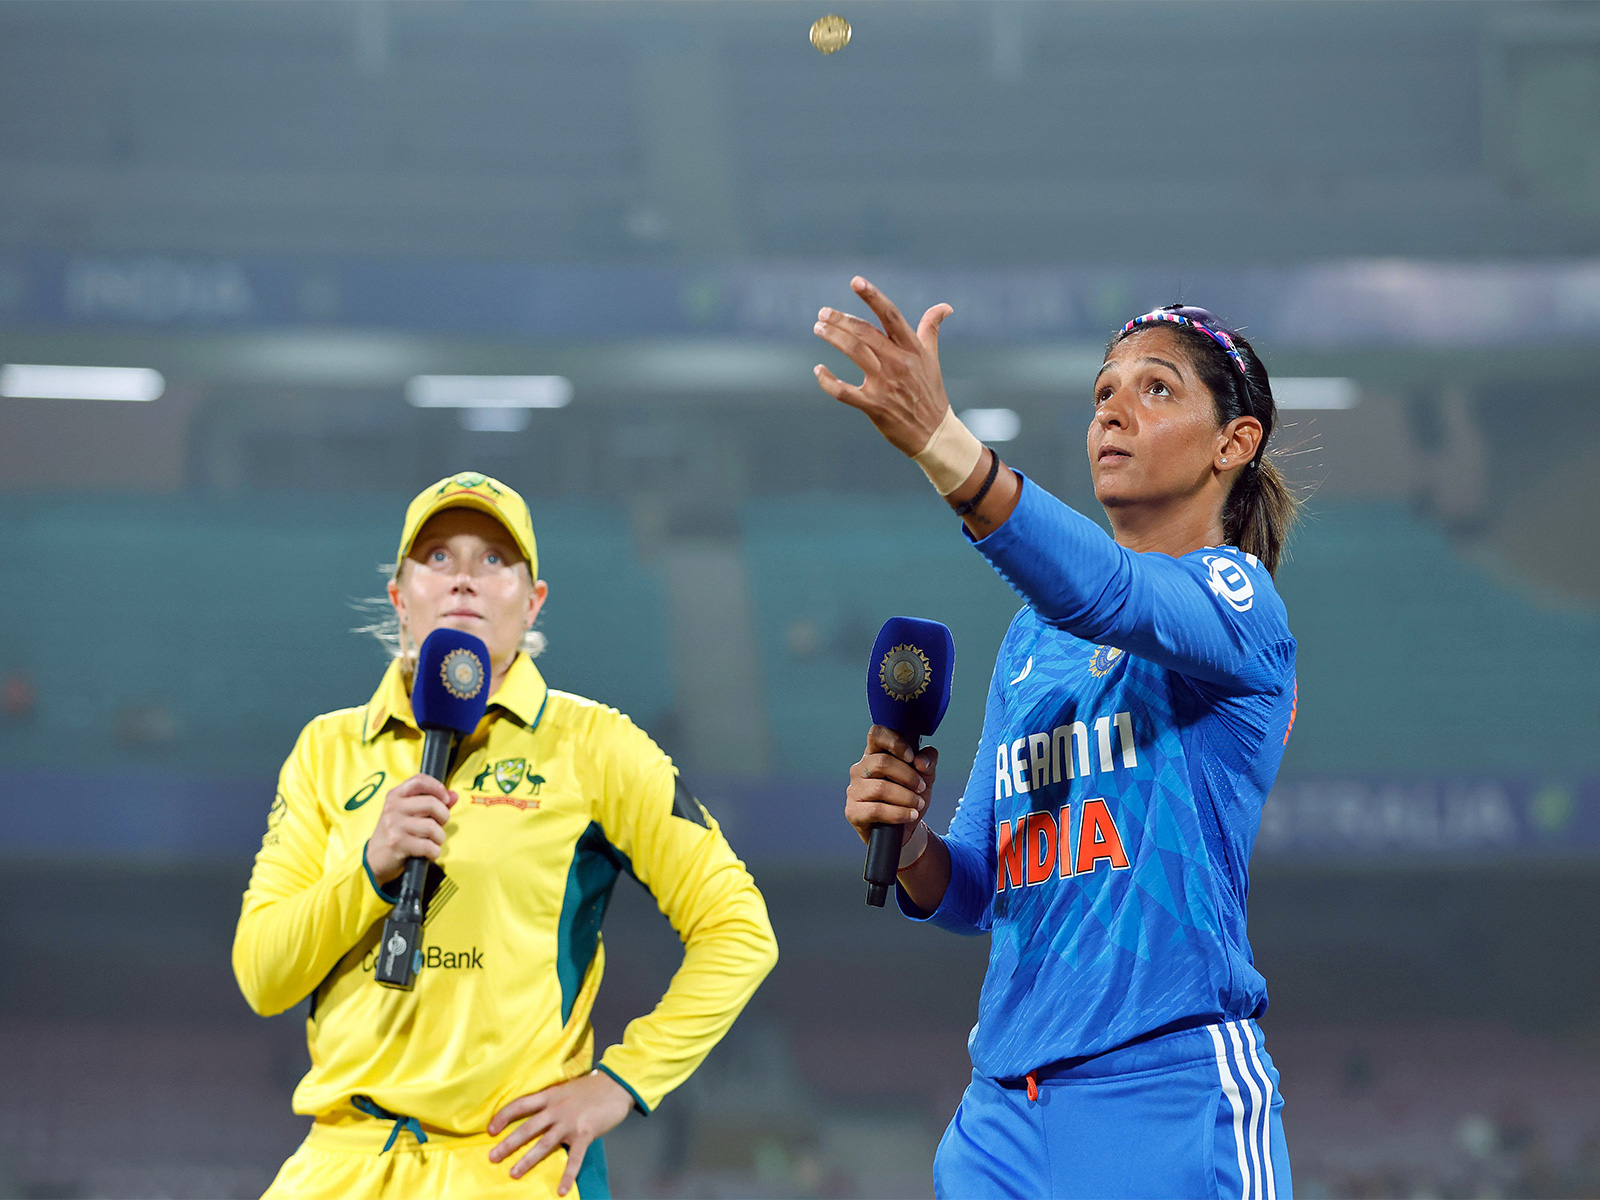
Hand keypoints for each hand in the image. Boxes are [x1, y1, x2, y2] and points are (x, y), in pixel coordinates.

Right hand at [363, 774, 456, 886]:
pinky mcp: (398, 843)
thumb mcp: (409, 814)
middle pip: (431, 803)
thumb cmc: (396, 833)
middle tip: (439, 825)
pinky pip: (428, 846)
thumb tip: (454, 795)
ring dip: (439, 837)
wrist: (374, 859)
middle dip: (443, 816)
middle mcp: (393, 808)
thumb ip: (433, 803)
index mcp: (395, 796)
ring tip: (433, 841)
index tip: (445, 799)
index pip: (419, 780)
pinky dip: (434, 851)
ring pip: (432, 827)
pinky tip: (429, 852)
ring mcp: (394, 825)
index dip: (438, 787)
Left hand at [487, 1071, 633, 1192]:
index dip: (503, 1116)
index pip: (520, 1105)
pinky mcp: (585, 1134)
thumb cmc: (591, 1087)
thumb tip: (535, 1112)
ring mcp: (570, 1123)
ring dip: (527, 1161)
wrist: (617, 1085)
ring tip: (513, 1173)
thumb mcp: (565, 1088)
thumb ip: (551, 1100)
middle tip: (492, 1157)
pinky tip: (560, 1190)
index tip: (490, 1129)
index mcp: (550, 1096)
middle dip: (508, 1144)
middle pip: (527, 1128)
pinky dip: (567, 1175)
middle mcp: (556, 1110)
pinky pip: (574, 1159)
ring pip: (544, 1145)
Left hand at [813, 276, 954, 455]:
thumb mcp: (932, 359)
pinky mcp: (874, 406)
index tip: (855, 281)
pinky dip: (828, 381)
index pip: (891, 315)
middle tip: (822, 313)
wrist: (934, 433)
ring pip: (854, 353)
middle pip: (865, 332)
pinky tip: (819, 370)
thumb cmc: (930, 393)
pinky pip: (844, 391)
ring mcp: (886, 384)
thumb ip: (931, 330)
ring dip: (833, 338)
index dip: (873, 296)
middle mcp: (898, 362)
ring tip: (818, 328)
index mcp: (911, 349)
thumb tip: (945, 307)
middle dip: (841, 319)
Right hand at [845, 725, 938, 845]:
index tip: (911, 757)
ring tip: (917, 804)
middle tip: (921, 788)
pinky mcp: (852, 811)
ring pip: (880, 788)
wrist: (905, 831)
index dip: (895, 742)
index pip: (876, 734)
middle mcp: (860, 769)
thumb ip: (928, 761)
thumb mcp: (925, 777)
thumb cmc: (910, 798)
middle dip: (908, 776)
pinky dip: (898, 813)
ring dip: (906, 797)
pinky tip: (909, 815)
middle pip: (882, 762)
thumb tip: (921, 761)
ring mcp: (854, 790)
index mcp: (874, 754)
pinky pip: (876, 810)